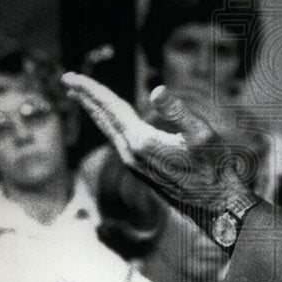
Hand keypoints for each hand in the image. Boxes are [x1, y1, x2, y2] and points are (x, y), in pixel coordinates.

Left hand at [62, 73, 257, 213]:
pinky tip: (109, 120)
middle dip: (85, 98)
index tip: (71, 76)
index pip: (111, 108)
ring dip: (94, 111)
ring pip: (108, 131)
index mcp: (142, 142)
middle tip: (67, 79)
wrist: (215, 205)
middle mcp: (131, 154)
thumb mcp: (201, 134)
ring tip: (81, 96)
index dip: (91, 90)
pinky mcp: (140, 170)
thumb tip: (155, 90)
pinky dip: (107, 124)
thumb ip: (178, 111)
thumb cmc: (214, 168)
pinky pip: (116, 140)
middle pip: (103, 119)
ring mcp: (134, 164)